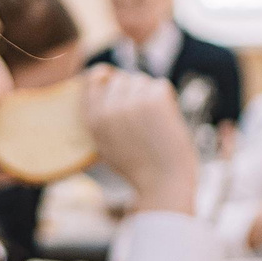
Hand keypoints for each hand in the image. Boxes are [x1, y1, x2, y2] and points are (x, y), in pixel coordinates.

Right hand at [82, 67, 197, 213]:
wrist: (163, 184)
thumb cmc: (139, 169)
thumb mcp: (107, 147)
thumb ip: (102, 119)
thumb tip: (102, 78)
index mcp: (94, 121)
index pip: (93, 80)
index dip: (105, 76)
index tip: (114, 78)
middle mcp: (109, 109)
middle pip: (121, 79)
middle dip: (133, 91)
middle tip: (146, 115)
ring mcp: (132, 102)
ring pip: (142, 81)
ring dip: (151, 95)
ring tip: (156, 122)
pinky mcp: (154, 99)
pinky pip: (161, 86)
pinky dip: (168, 100)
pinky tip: (167, 120)